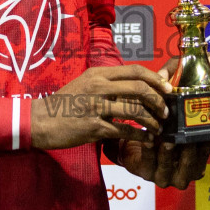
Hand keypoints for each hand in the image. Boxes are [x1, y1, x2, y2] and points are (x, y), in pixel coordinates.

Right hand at [31, 65, 171, 150]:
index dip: (156, 79)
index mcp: (98, 74)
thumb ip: (111, 84)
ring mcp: (95, 107)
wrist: (41, 121)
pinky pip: (124, 131)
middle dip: (158, 101)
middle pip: (139, 89)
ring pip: (134, 111)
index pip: (135, 70)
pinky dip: (139, 136)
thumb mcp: (86, 85)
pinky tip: (146, 139)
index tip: (168, 89)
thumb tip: (139, 84)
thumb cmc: (66, 103)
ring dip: (152, 121)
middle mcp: (98, 87)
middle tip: (165, 111)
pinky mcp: (93, 128)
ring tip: (158, 128)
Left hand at [113, 138, 209, 189]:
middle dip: (187, 147)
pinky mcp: (146, 174)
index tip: (203, 128)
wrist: (140, 150)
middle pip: (187, 162)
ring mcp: (163, 178)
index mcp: (195, 170)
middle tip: (186, 134)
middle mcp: (182, 178)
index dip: (203, 142)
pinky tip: (149, 138)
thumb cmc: (166, 143)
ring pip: (167, 163)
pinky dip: (149, 148)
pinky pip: (149, 160)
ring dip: (167, 149)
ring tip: (168, 138)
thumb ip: (197, 137)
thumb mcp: (183, 141)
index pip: (203, 154)